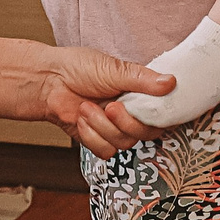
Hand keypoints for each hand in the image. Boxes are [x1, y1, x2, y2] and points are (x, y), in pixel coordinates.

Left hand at [38, 48, 167, 156]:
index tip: (148, 109)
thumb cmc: (79, 68)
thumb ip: (143, 79)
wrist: (48, 82)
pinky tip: (82, 120)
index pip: (163, 114)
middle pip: (146, 133)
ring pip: (124, 143)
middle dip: (126, 122)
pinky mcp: (98, 140)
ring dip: (102, 126)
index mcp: (140, 94)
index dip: (161, 116)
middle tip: (110, 106)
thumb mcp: (114, 69)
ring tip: (86, 108)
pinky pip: (106, 151)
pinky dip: (92, 136)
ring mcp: (114, 128)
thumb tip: (171, 82)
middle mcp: (131, 113)